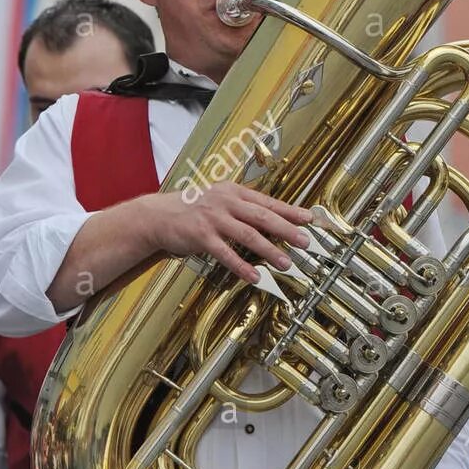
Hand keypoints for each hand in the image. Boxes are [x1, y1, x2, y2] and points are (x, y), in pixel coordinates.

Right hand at [144, 182, 312, 283]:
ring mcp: (213, 218)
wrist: (158, 216)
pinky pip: (225, 253)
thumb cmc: (193, 210)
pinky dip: (241, 266)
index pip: (267, 202)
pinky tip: (255, 276)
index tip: (309, 219)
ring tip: (286, 263)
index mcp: (234, 192)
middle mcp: (226, 202)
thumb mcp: (220, 201)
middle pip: (263, 216)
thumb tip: (273, 221)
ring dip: (270, 250)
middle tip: (305, 242)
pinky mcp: (201, 236)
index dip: (290, 211)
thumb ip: (243, 208)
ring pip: (248, 235)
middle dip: (287, 230)